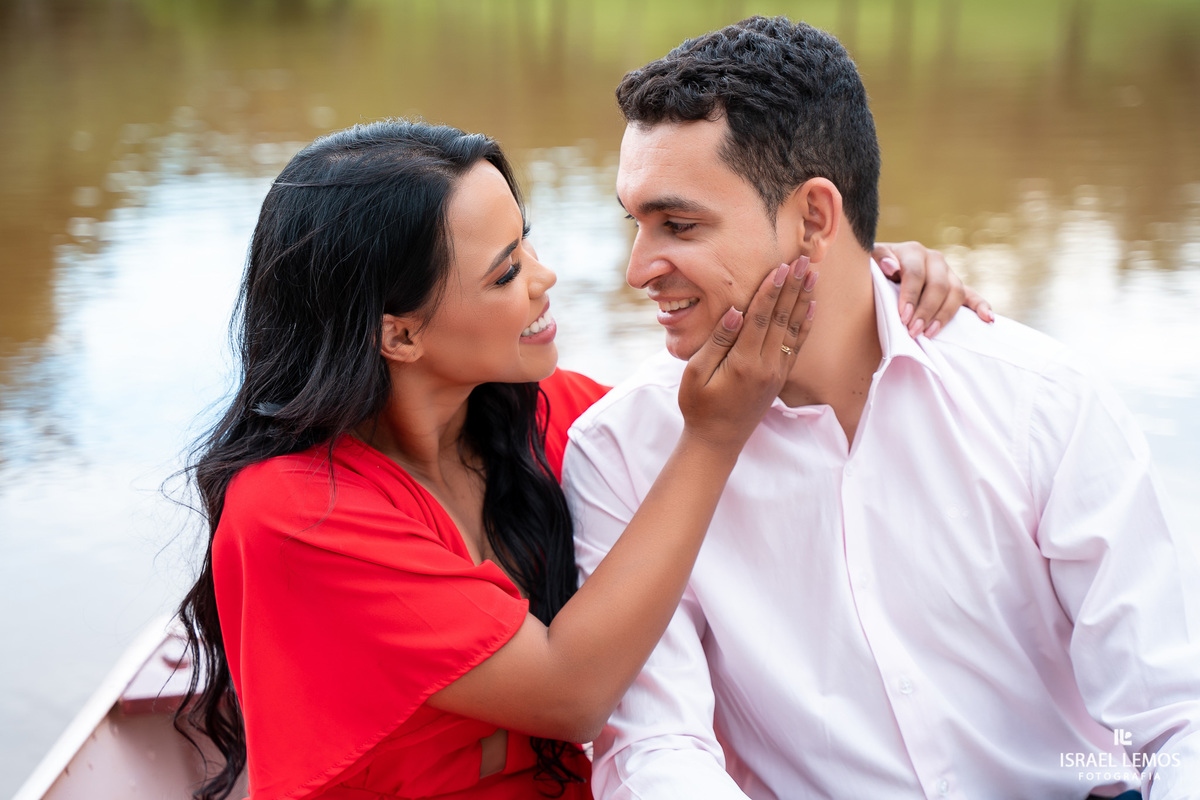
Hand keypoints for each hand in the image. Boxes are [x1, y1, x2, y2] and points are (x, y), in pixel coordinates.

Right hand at [679, 256, 816, 451]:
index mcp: (744, 362)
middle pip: (783, 318)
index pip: (762, 317)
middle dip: (794, 286)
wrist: (718, 440)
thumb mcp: (696, 373)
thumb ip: (717, 342)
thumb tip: (735, 312)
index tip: (781, 266)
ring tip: (812, 274)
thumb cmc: (699, 406)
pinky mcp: (780, 377)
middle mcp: (767, 366)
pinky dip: (806, 323)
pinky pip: (796, 345)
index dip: (772, 290)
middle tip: (804, 259)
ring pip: (795, 329)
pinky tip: (811, 306)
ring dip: (804, 299)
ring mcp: (777, 372)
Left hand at [873, 241, 993, 337]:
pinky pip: (971, 296)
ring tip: (930, 334)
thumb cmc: (874, 269)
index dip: (910, 296)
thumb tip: (891, 267)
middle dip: (926, 311)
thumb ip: (877, 260)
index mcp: (913, 251)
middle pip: (938, 286)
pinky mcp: (955, 286)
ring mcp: (947, 273)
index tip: (903, 317)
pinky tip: (988, 319)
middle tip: (914, 331)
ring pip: (955, 292)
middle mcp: (934, 259)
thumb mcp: (869, 261)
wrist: (881, 269)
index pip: (915, 273)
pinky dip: (981, 306)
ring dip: (944, 315)